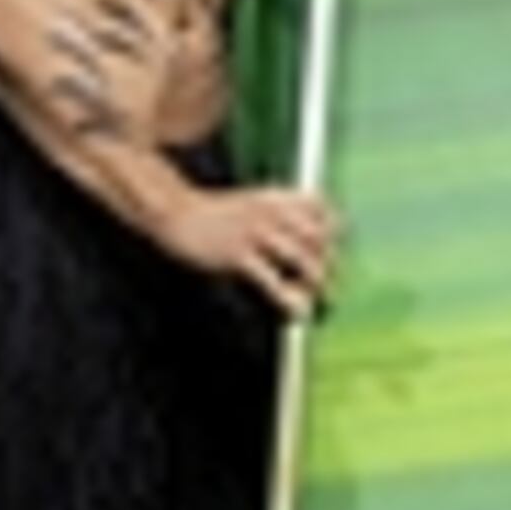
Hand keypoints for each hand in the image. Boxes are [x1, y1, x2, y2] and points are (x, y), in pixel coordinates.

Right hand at [166, 184, 339, 320]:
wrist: (176, 212)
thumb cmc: (212, 213)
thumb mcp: (251, 202)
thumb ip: (276, 213)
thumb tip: (298, 239)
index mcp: (275, 197)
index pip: (319, 207)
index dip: (333, 229)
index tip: (334, 250)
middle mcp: (271, 212)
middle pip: (316, 236)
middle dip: (329, 261)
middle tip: (331, 284)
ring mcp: (255, 232)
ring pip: (300, 258)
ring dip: (315, 282)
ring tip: (320, 301)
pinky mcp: (238, 254)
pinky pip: (271, 279)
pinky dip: (287, 297)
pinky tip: (295, 311)